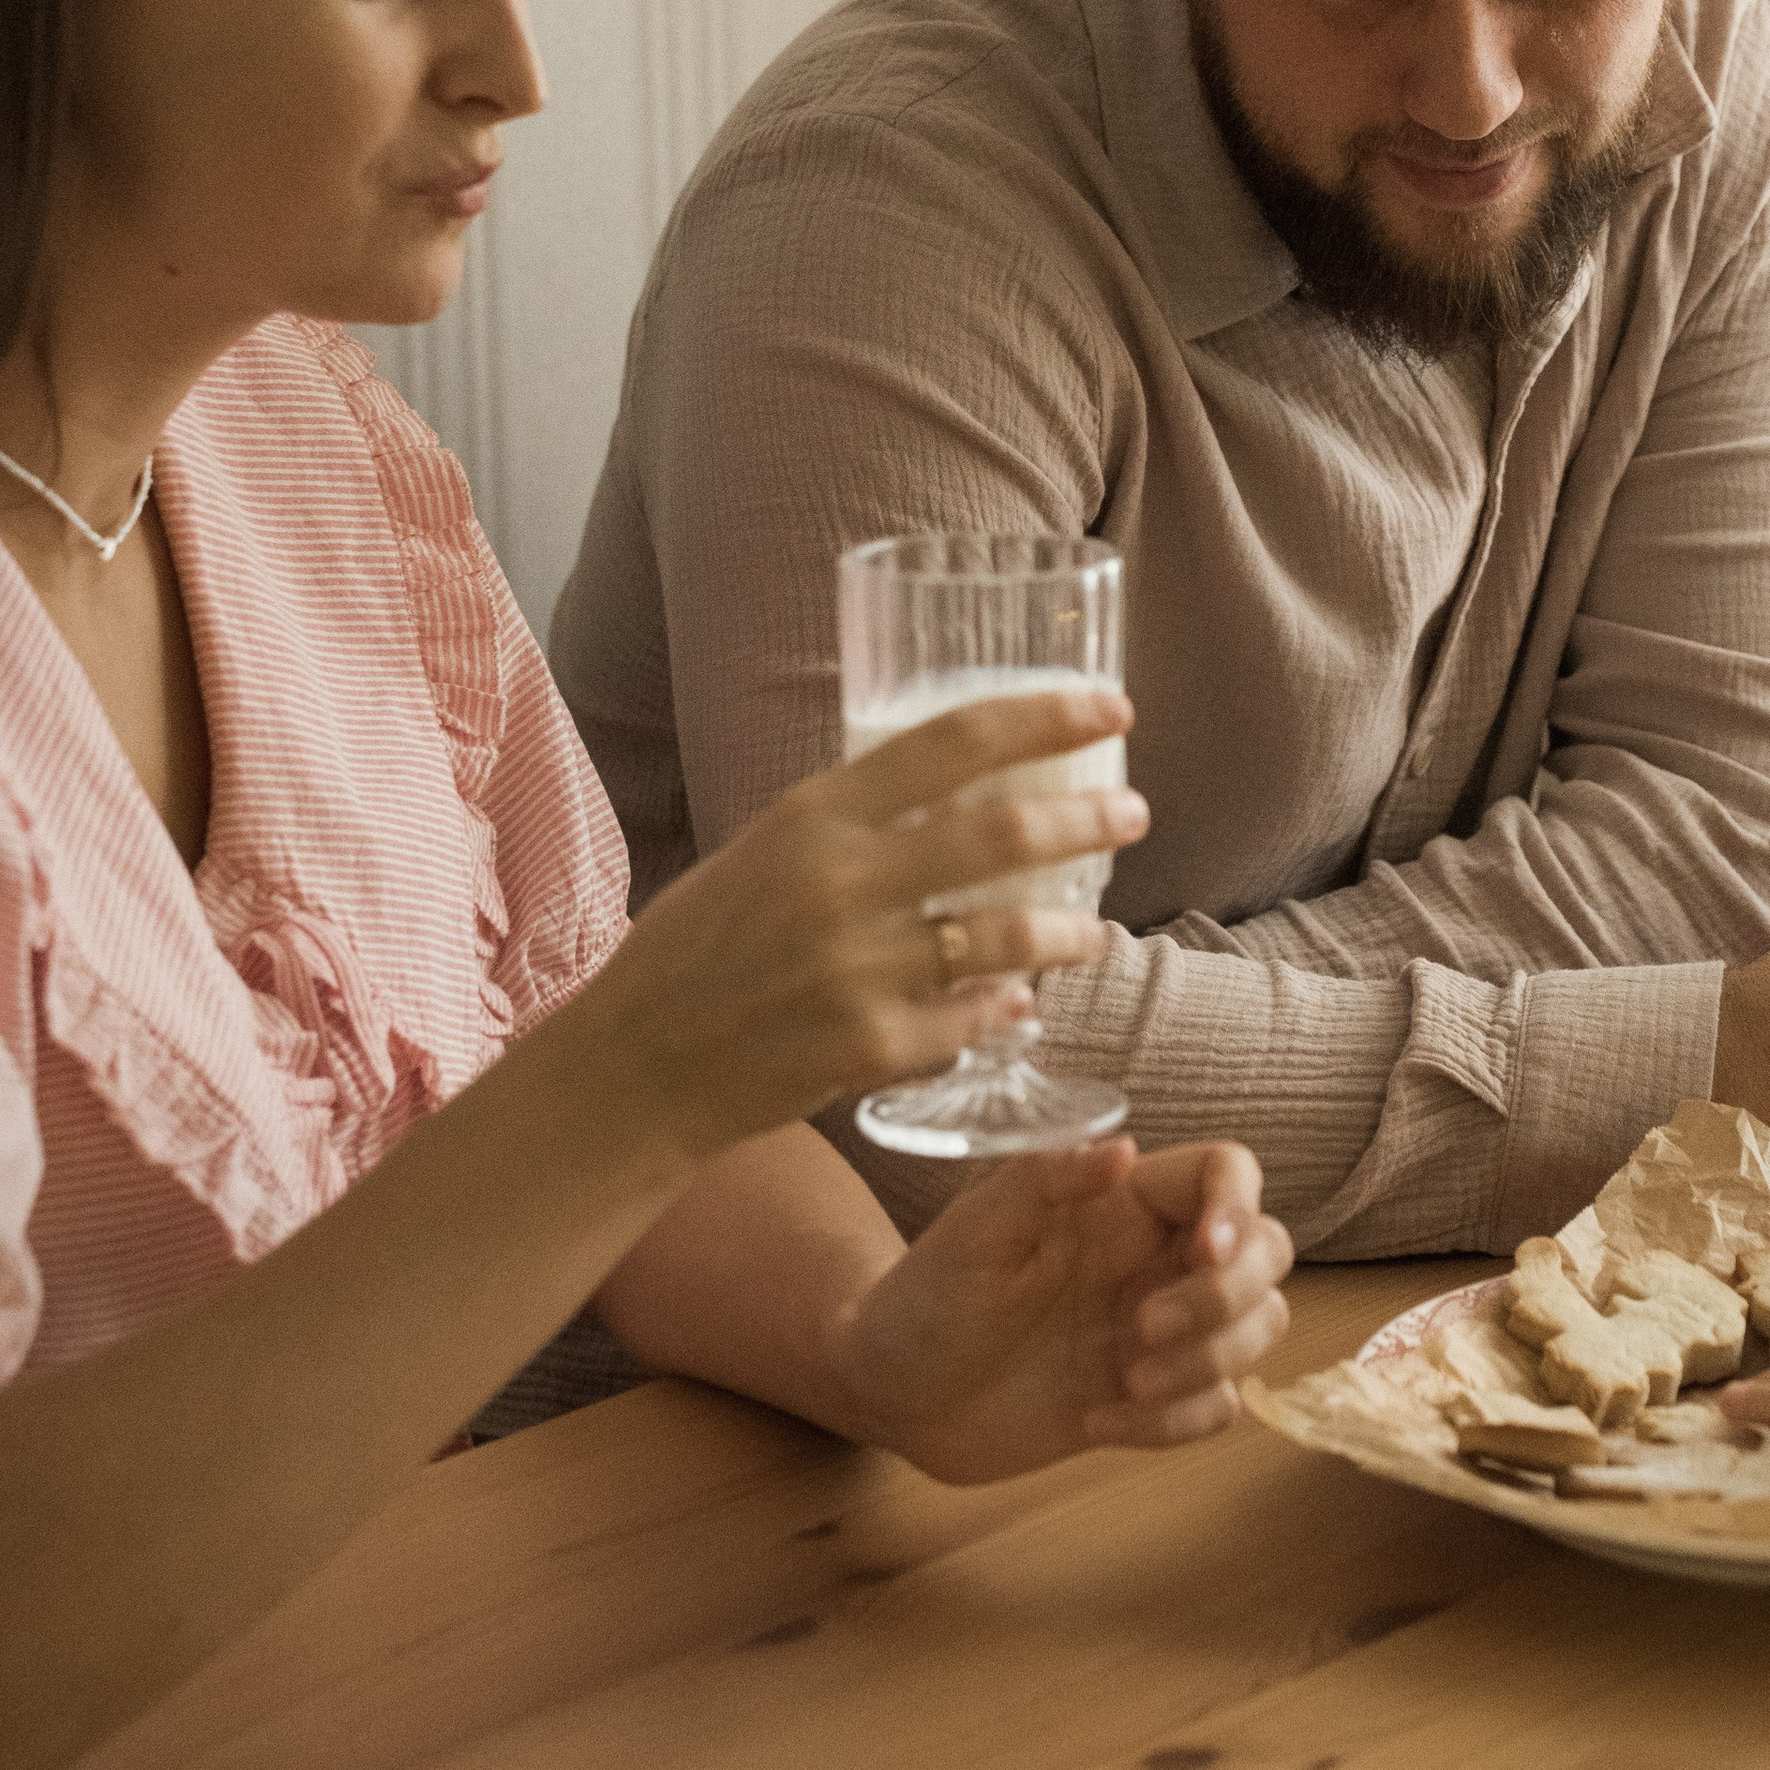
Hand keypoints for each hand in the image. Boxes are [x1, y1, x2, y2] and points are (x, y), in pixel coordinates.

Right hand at [591, 687, 1147, 1158]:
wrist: (637, 1063)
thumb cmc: (698, 948)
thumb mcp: (762, 851)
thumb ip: (849, 824)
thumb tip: (951, 792)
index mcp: (814, 814)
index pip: (954, 741)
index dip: (1047, 717)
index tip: (1111, 707)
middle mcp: (841, 882)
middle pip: (1004, 832)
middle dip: (1087, 819)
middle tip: (1131, 814)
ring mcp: (859, 969)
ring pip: (1008, 938)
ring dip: (1067, 932)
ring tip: (1091, 930)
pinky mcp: (870, 1047)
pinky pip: (972, 1020)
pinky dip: (1004, 1009)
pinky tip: (1017, 1004)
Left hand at [838, 1139, 1292, 1483]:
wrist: (895, 1392)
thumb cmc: (926, 1296)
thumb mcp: (973, 1230)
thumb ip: (1044, 1180)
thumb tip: (1122, 1149)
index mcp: (1123, 1201)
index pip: (1226, 1173)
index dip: (1238, 1205)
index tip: (1204, 1251)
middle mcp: (1156, 1257)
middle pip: (1267, 1251)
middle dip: (1229, 1296)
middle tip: (1144, 1329)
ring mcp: (1162, 1329)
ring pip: (1261, 1327)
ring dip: (1212, 1361)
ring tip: (1125, 1381)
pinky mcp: (1155, 1395)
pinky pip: (1219, 1406)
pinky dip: (1176, 1421)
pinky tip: (1097, 1421)